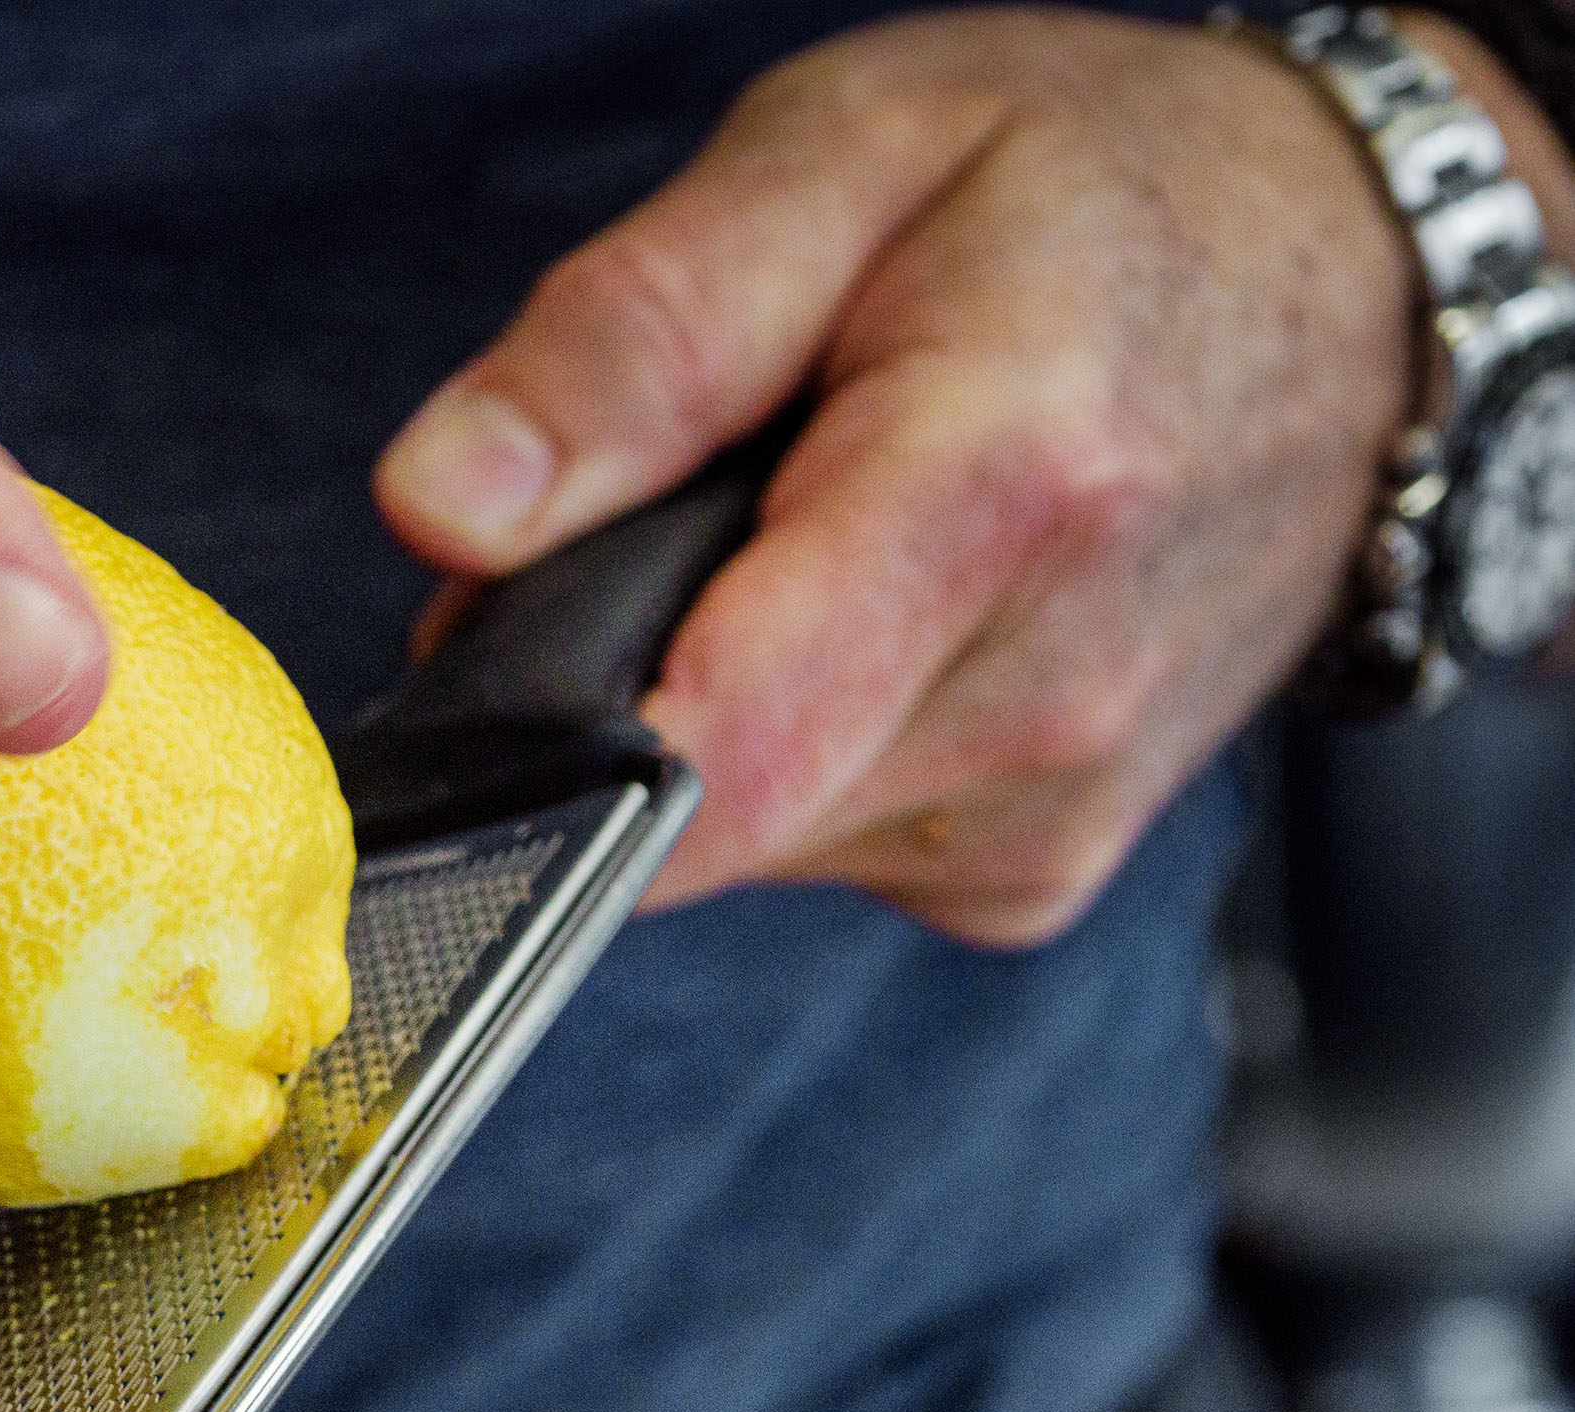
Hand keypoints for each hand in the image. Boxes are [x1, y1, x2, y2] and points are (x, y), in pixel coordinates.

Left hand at [374, 7, 1438, 945]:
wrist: (1355, 286)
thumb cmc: (1098, 192)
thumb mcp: (844, 150)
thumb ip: (629, 337)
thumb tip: (440, 508)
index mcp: (1000, 492)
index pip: (706, 748)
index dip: (541, 741)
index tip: (480, 664)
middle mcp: (1044, 699)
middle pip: (676, 799)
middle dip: (608, 677)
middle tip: (671, 514)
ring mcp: (1044, 813)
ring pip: (727, 835)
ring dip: (703, 706)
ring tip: (799, 544)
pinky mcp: (1020, 879)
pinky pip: (804, 847)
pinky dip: (786, 747)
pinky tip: (868, 624)